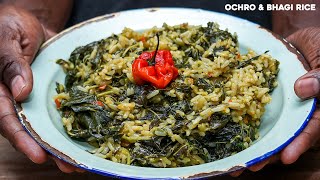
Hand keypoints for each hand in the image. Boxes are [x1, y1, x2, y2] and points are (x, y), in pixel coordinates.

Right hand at [0, 5, 82, 172]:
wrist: (27, 20)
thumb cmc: (9, 26)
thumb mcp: (7, 41)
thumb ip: (11, 64)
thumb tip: (21, 91)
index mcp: (1, 91)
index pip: (9, 120)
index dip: (23, 140)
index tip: (39, 155)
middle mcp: (19, 99)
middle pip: (32, 130)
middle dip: (49, 150)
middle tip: (69, 166)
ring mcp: (37, 97)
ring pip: (49, 123)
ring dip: (63, 142)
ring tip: (80, 160)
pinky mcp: (53, 92)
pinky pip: (63, 107)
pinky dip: (73, 120)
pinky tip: (88, 132)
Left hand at [230, 27, 319, 176]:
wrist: (302, 41)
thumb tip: (302, 90)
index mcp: (315, 107)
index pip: (309, 128)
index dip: (298, 143)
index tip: (286, 157)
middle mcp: (293, 110)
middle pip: (282, 135)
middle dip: (267, 153)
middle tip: (250, 167)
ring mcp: (276, 105)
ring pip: (264, 126)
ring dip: (250, 141)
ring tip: (234, 158)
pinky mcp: (260, 95)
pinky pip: (249, 106)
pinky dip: (239, 116)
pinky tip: (224, 125)